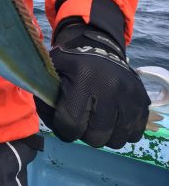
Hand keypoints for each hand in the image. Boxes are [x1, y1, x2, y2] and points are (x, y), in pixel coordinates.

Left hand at [34, 23, 149, 148]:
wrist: (100, 45)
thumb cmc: (72, 61)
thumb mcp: (53, 67)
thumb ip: (43, 90)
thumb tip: (42, 112)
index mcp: (84, 78)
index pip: (71, 124)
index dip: (63, 129)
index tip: (64, 122)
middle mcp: (110, 87)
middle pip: (95, 137)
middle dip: (84, 133)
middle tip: (82, 120)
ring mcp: (130, 96)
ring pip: (116, 140)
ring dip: (104, 135)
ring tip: (97, 119)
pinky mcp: (143, 101)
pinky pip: (134, 134)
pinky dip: (122, 131)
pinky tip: (113, 118)